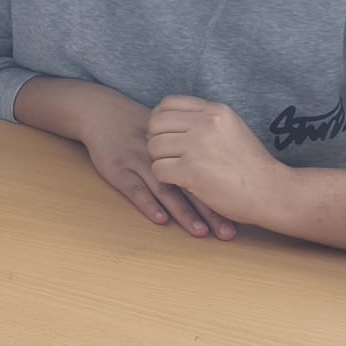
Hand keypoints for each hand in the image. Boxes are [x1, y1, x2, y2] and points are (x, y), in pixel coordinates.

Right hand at [75, 88, 235, 239]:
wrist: (102, 112)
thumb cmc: (139, 125)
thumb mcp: (169, 128)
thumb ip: (193, 142)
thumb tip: (223, 165)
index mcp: (179, 140)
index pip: (207, 167)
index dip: (224, 191)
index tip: (243, 212)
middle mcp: (161, 152)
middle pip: (190, 182)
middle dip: (210, 209)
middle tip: (227, 231)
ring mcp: (138, 160)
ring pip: (164, 188)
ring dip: (183, 212)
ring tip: (200, 232)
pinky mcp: (117, 169)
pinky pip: (134, 188)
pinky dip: (147, 204)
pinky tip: (161, 219)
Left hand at [147, 97, 285, 229]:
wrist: (271, 191)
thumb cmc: (250, 164)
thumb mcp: (232, 128)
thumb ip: (205, 119)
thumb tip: (170, 117)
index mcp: (215, 110)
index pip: (167, 104)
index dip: (160, 120)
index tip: (168, 135)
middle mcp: (206, 123)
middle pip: (155, 124)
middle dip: (156, 140)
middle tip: (168, 155)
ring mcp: (198, 146)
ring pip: (153, 147)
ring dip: (160, 160)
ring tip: (177, 169)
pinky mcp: (191, 171)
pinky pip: (158, 169)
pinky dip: (164, 178)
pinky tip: (180, 181)